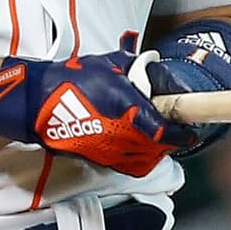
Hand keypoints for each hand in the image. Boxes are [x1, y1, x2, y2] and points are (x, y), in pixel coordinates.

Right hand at [0, 50, 196, 176]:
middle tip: (174, 131)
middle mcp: (122, 135)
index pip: (165, 131)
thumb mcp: (109, 64)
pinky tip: (136, 146)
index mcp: (128, 110)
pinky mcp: (98, 158)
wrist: (40, 102)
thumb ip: (134, 68)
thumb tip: (148, 66)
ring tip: (156, 140)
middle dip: (170, 142)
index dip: (182, 134)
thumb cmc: (72, 81)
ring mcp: (110, 150)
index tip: (190, 131)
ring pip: (144, 160)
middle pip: (158, 150)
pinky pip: (127, 165)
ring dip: (155, 152)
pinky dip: (138, 159)